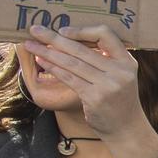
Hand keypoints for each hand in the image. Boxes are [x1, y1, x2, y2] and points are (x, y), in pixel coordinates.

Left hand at [22, 26, 151, 140]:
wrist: (127, 128)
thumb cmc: (119, 99)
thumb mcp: (120, 75)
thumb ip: (105, 59)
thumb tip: (70, 39)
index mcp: (127, 61)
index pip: (106, 34)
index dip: (82, 31)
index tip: (63, 30)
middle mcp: (120, 71)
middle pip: (81, 49)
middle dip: (54, 38)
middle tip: (35, 30)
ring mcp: (108, 85)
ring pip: (72, 63)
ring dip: (47, 52)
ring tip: (30, 45)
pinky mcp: (95, 97)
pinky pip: (69, 78)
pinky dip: (53, 68)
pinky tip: (41, 61)